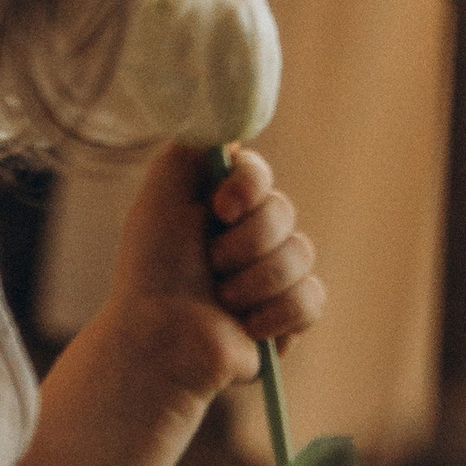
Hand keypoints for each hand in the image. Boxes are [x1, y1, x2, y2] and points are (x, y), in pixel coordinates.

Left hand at [98, 143, 324, 421]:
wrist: (159, 341)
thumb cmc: (152, 271)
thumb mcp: (161, 196)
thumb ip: (191, 149)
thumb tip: (230, 123)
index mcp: (218, 204)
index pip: (258, 173)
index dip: (248, 185)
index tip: (221, 208)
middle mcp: (247, 233)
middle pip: (284, 211)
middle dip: (246, 241)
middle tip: (211, 264)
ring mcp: (270, 274)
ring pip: (302, 253)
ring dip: (256, 279)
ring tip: (223, 300)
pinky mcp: (288, 315)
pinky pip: (313, 297)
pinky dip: (278, 312)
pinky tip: (248, 327)